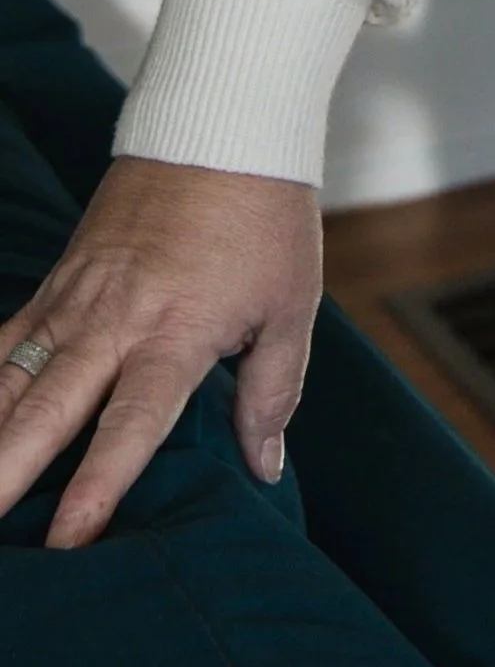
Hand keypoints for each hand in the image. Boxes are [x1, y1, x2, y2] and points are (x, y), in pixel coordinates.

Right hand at [0, 155, 321, 546]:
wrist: (222, 126)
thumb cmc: (265, 218)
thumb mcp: (292, 303)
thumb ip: (271, 389)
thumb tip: (264, 465)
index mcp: (177, 332)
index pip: (132, 422)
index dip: (100, 483)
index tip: (69, 539)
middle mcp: (114, 322)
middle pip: (48, 410)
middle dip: (7, 472)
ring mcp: (75, 300)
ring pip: (10, 380)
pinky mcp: (57, 281)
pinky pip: (3, 342)